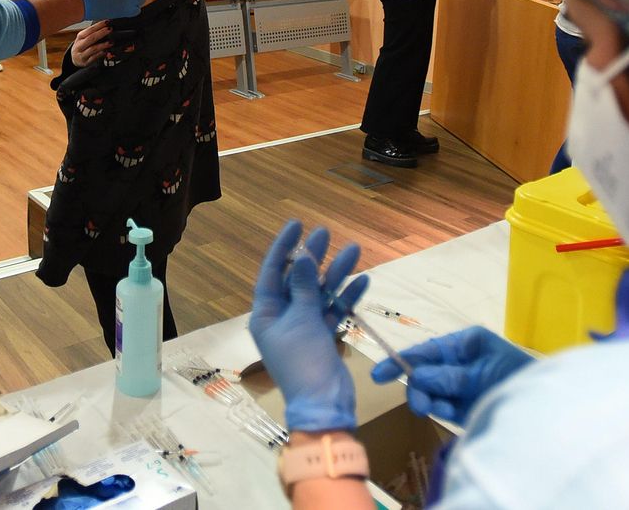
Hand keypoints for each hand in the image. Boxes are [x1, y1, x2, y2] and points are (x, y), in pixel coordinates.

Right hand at [69, 21, 112, 66]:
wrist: (75, 59)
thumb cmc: (83, 46)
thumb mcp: (85, 38)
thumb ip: (93, 33)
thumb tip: (106, 26)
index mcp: (80, 37)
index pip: (89, 30)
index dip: (98, 25)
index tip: (107, 22)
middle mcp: (79, 45)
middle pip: (90, 38)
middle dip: (101, 33)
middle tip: (110, 30)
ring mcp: (82, 54)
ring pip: (93, 49)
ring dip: (103, 45)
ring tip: (111, 42)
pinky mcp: (85, 62)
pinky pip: (94, 58)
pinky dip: (101, 54)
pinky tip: (106, 51)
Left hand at [249, 221, 369, 432]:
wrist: (323, 404)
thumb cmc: (304, 360)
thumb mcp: (302, 318)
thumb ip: (304, 285)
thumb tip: (302, 255)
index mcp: (266, 315)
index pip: (272, 273)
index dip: (284, 247)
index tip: (297, 224)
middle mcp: (281, 319)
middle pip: (297, 280)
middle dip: (313, 257)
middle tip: (326, 233)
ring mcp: (303, 329)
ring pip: (318, 294)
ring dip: (335, 275)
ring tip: (354, 250)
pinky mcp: (322, 339)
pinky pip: (333, 312)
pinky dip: (345, 298)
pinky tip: (363, 281)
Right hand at [370, 326, 531, 424]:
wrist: (545, 409)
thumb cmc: (517, 378)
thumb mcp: (481, 371)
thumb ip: (448, 376)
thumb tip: (416, 377)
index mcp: (466, 344)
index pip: (427, 350)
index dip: (401, 360)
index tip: (378, 374)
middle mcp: (461, 363)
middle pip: (425, 373)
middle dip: (418, 386)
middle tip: (421, 405)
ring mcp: (463, 387)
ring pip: (431, 392)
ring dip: (429, 400)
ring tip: (437, 409)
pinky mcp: (466, 409)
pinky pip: (443, 407)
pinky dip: (441, 410)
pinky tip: (449, 412)